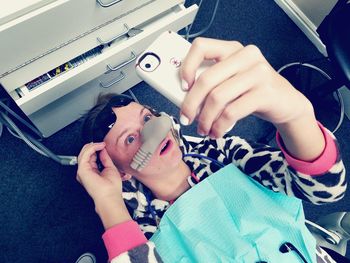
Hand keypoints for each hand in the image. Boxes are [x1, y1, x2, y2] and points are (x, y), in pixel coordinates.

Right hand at [77, 142, 131, 228]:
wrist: (110, 196)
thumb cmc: (112, 188)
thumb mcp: (110, 168)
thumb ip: (105, 158)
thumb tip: (103, 150)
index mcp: (92, 172)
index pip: (90, 157)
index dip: (96, 149)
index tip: (103, 145)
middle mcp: (86, 172)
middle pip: (85, 154)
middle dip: (93, 146)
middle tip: (102, 144)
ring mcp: (83, 171)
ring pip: (83, 153)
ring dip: (92, 146)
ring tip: (101, 144)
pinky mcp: (82, 170)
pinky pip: (84, 155)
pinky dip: (92, 148)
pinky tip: (99, 146)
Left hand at [180, 37, 313, 137]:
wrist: (287, 103)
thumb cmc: (253, 92)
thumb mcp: (231, 80)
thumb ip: (212, 82)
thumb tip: (184, 99)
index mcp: (233, 49)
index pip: (201, 47)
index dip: (186, 67)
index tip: (182, 87)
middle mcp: (246, 56)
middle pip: (206, 79)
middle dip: (190, 104)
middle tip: (186, 119)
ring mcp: (258, 73)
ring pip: (217, 98)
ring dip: (205, 119)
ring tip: (203, 129)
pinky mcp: (265, 92)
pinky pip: (231, 112)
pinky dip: (219, 126)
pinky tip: (217, 132)